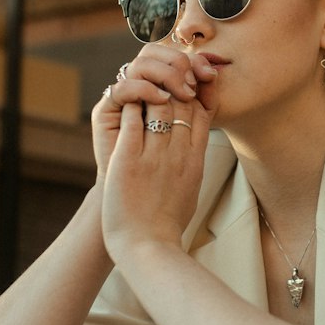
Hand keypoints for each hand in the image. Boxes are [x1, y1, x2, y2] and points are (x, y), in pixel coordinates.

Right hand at [91, 45, 217, 178]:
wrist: (139, 205)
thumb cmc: (168, 170)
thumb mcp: (191, 133)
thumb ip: (201, 107)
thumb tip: (215, 76)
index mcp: (160, 91)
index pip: (173, 60)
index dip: (192, 63)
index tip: (210, 73)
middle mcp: (139, 90)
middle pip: (156, 56)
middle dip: (179, 66)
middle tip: (196, 79)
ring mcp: (121, 99)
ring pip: (140, 67)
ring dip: (164, 73)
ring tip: (182, 90)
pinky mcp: (105, 111)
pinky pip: (122, 89)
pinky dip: (141, 89)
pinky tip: (159, 97)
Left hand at [100, 81, 216, 268]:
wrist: (147, 248)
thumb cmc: (167, 224)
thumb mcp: (191, 189)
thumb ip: (193, 165)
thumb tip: (194, 149)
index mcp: (195, 160)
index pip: (201, 112)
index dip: (192, 91)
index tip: (180, 83)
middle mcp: (178, 154)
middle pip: (182, 102)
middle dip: (172, 83)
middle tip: (158, 76)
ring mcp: (154, 156)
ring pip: (158, 104)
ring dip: (149, 90)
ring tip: (139, 84)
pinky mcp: (129, 160)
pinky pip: (131, 120)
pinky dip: (128, 106)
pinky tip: (123, 101)